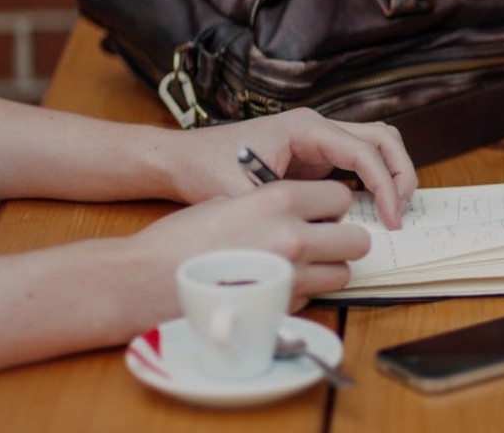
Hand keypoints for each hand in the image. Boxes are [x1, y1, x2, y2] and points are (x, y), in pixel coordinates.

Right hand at [127, 180, 370, 315]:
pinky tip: (276, 284)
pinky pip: (315, 297)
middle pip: (356, 240)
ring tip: (300, 265)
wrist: (146, 280)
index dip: (333, 205)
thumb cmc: (181, 239)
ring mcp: (291, 276)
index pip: (341, 196)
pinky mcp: (282, 308)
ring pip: (342, 274)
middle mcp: (293, 236)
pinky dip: (304, 292)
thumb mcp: (229, 200)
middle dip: (343, 240)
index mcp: (279, 199)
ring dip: (328, 269)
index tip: (323, 211)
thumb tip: (303, 212)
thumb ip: (272, 204)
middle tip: (324, 240)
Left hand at [167, 108, 416, 228]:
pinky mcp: (317, 155)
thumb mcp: (243, 194)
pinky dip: (375, 181)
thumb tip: (320, 235)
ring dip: (392, 174)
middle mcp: (318, 127)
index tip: (390, 219)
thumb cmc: (207, 168)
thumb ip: (282, 211)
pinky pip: (360, 161)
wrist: (183, 158)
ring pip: (377, 145)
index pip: (365, 151)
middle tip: (400, 213)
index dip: (385, 186)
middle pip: (383, 139)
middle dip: (400, 174)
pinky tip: (371, 211)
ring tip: (392, 211)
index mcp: (305, 128)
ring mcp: (320, 139)